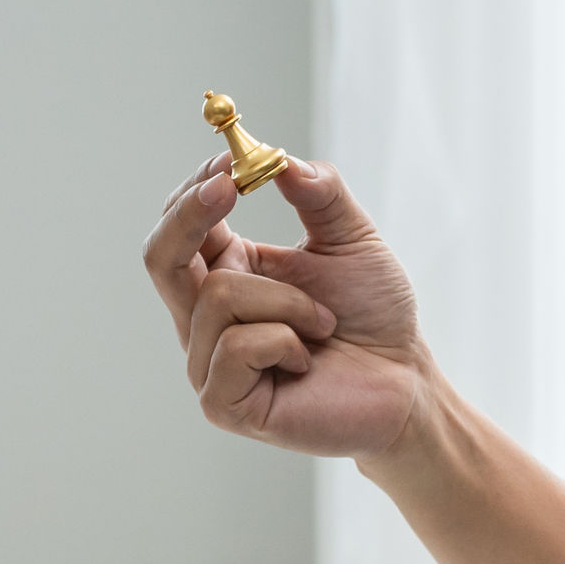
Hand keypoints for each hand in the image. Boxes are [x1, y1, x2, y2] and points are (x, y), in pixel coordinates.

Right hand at [142, 154, 430, 458]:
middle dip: (190, 213)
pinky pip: (235, 347)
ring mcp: (208, 364)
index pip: (179, 226)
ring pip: (217, 297)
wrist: (404, 381)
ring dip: (287, 301)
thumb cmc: (373, 315)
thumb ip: (320, 194)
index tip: (230, 160)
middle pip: (160, 257)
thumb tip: (280, 160)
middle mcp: (204, 318)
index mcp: (224, 273)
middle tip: (229, 183)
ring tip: (321, 324)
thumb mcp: (352, 238)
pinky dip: (284, 342)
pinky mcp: (223, 404)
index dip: (196, 190)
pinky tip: (306, 361)